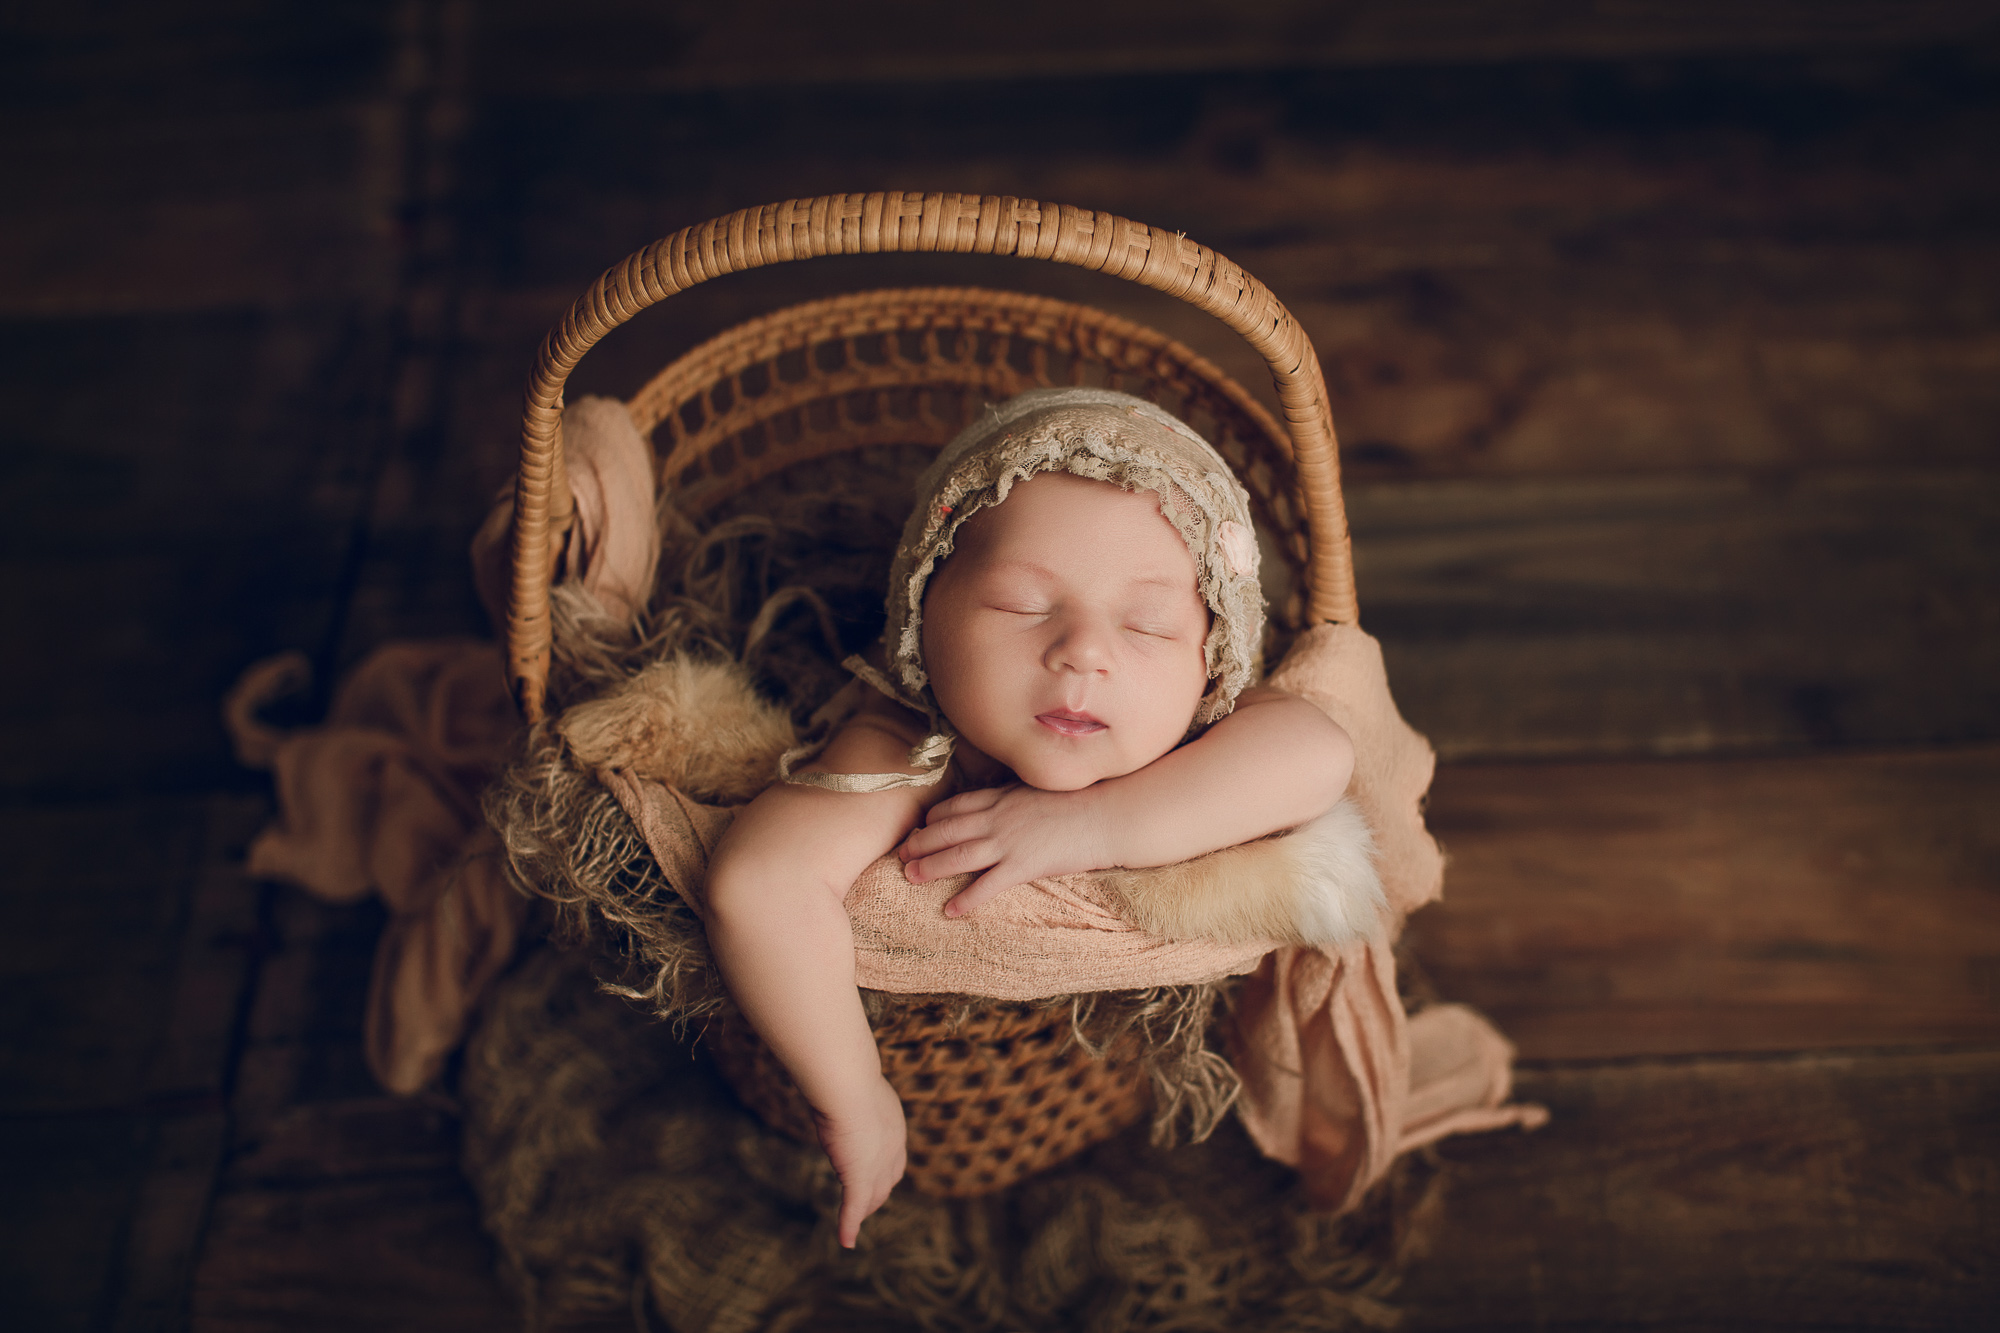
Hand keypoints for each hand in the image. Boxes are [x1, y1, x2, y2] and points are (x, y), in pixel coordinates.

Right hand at [812, 1075, 906, 1247]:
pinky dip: (849, 1226)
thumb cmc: (844, 1075)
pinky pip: (853, 1209)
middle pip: (887, 1180)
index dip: (885, 1168)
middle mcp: (893, 1148)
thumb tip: (826, 1074)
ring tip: (855, 1223)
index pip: (894, 1156)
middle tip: (866, 1205)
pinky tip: (846, 1241)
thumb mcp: (849, 1083)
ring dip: (864, 1211)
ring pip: (872, 1197)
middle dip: (877, 1193)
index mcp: (893, 1124)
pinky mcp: (859, 1178)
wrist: (849, 1085)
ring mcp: (877, 1165)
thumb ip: (842, 1089)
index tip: (875, 1174)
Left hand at [897, 784, 1110, 917]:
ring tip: (910, 877)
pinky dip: (966, 899)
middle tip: (901, 855)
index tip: (920, 827)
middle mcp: (997, 818)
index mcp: (1001, 797)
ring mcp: (1008, 842)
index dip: (933, 818)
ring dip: (930, 867)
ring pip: (958, 855)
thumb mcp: (1038, 788)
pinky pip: (987, 886)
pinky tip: (950, 910)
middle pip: (947, 830)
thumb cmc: (1078, 801)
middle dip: (920, 843)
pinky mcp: (1023, 866)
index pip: (956, 806)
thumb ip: (1014, 794)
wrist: (1105, 814)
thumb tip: (1001, 798)